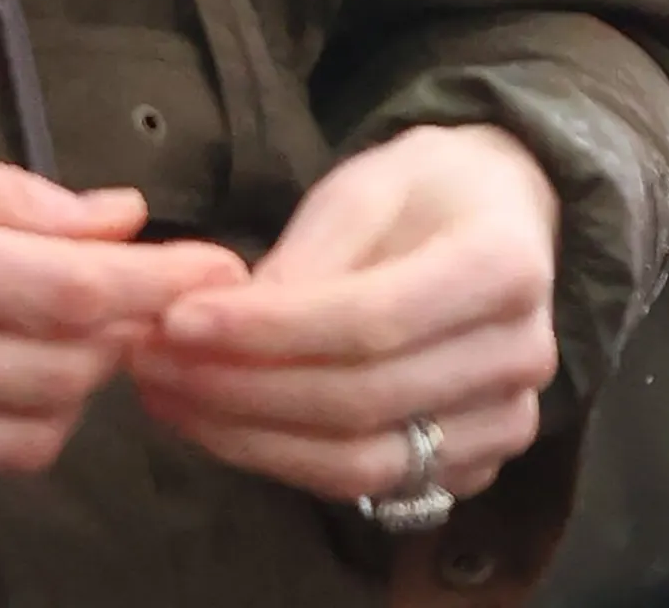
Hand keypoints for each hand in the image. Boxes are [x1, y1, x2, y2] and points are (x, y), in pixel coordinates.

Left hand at [126, 122, 562, 505]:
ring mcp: (504, 422)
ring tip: (167, 397)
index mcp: (504, 267)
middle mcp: (520, 357)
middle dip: (239, 387)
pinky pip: (367, 485)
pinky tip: (218, 423)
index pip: (372, 320)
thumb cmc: (426, 191)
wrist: (501, 222)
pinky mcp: (474, 466)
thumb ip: (308, 255)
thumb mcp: (367, 183)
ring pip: (361, 463)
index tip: (175, 320)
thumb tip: (231, 318)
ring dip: (248, 438)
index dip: (267, 330)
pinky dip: (283, 459)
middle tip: (148, 361)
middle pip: (361, 401)